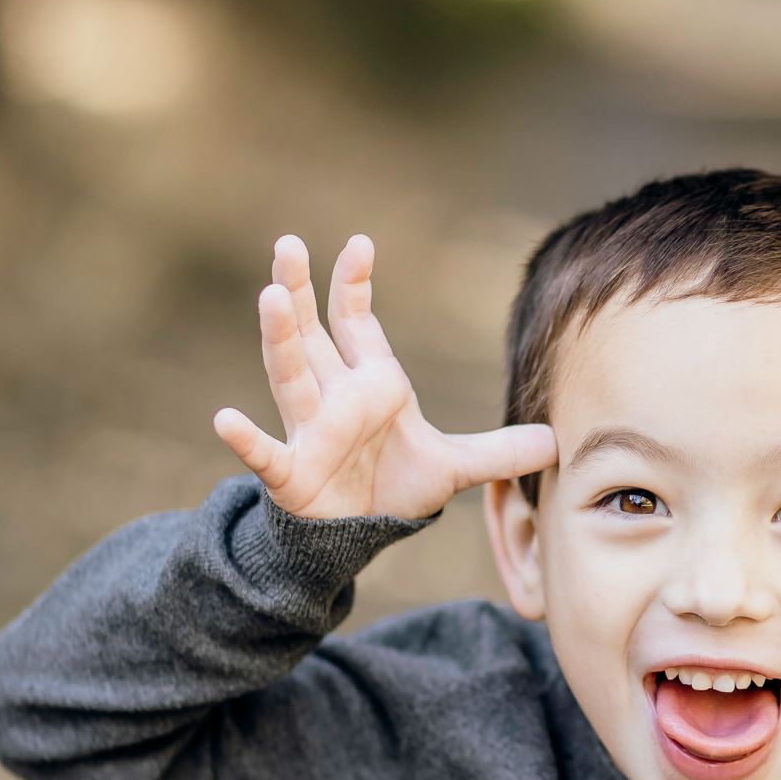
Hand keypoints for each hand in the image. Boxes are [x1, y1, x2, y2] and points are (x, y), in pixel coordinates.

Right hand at [214, 234, 555, 520]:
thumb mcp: (455, 467)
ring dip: (278, 338)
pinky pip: (265, 452)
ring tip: (269, 297)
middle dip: (299, 290)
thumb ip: (501, 451)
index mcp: (370, 384)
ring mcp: (309, 431)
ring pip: (288, 376)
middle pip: (310, 334)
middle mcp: (334, 397)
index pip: (355, 322)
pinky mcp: (291, 472)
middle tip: (287, 245)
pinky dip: (245, 438)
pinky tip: (224, 419)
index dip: (353, 284)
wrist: (360, 535)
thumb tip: (556, 441)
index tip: (359, 244)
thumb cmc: (393, 487)